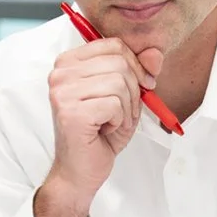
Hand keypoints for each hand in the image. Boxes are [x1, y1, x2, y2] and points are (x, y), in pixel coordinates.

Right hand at [33, 39, 163, 216]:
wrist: (79, 172)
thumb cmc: (99, 134)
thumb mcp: (125, 97)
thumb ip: (139, 72)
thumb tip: (156, 53)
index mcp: (68, 63)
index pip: (113, 44)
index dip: (135, 64)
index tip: (141, 85)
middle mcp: (60, 74)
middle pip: (119, 62)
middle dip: (133, 90)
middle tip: (123, 112)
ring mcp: (62, 92)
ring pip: (119, 82)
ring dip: (127, 108)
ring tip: (112, 123)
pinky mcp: (71, 112)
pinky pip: (115, 103)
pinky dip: (120, 121)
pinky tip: (105, 131)